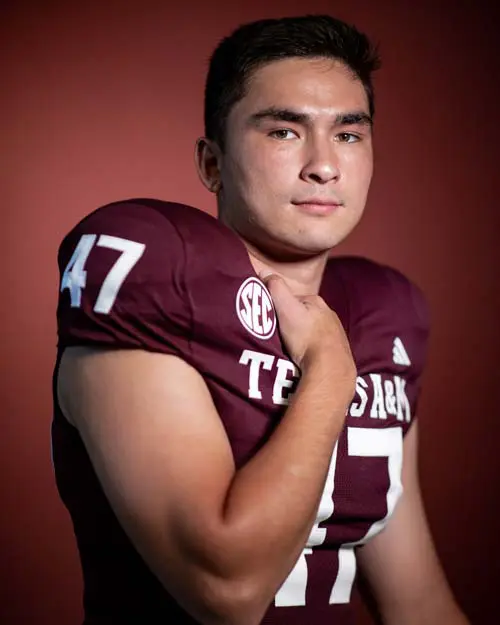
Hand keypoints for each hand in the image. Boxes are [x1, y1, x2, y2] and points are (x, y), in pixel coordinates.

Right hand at [262, 273, 355, 388]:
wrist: (329, 368)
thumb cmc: (306, 337)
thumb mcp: (285, 308)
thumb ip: (276, 288)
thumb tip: (263, 270)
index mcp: (316, 301)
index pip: (292, 299)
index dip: (278, 307)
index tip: (267, 319)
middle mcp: (329, 314)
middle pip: (302, 315)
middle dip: (290, 322)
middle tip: (276, 336)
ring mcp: (336, 333)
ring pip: (311, 331)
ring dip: (301, 337)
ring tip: (289, 348)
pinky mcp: (338, 351)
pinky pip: (319, 346)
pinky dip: (310, 349)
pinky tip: (304, 357)